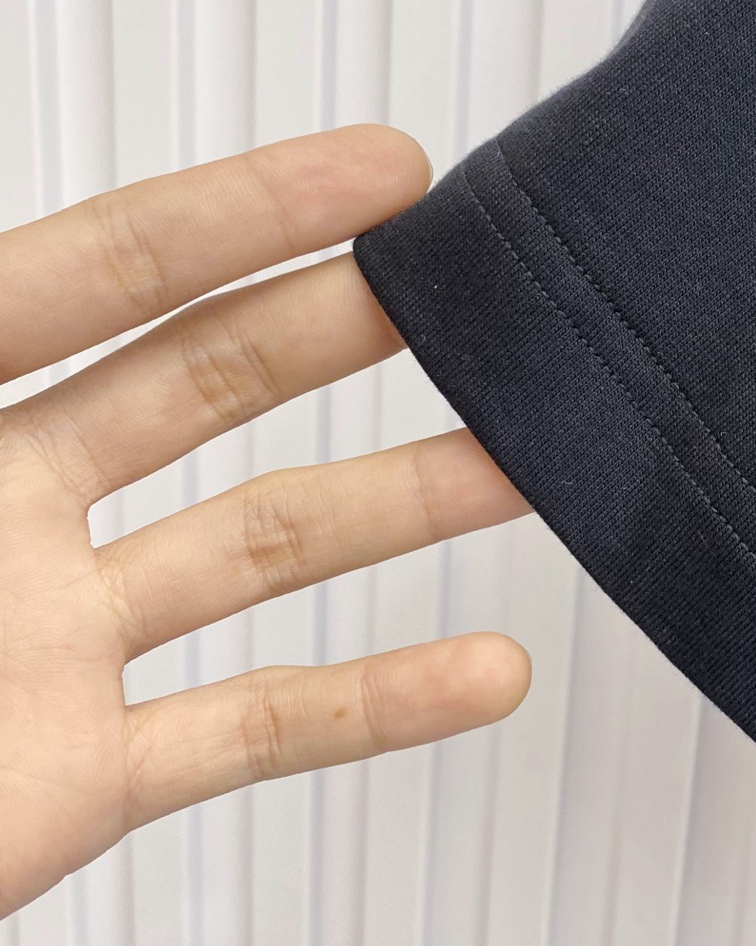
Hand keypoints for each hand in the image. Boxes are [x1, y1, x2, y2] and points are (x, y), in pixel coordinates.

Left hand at [0, 126, 530, 919]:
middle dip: (339, 328)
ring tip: (519, 465)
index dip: (239, 213)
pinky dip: (378, 703)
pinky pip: (253, 726)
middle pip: (196, 385)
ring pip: (254, 548)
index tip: (380, 172)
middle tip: (469, 292)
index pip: (89, 276)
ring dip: (396, 505)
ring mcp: (47, 638)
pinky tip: (480, 670)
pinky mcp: (81, 772)